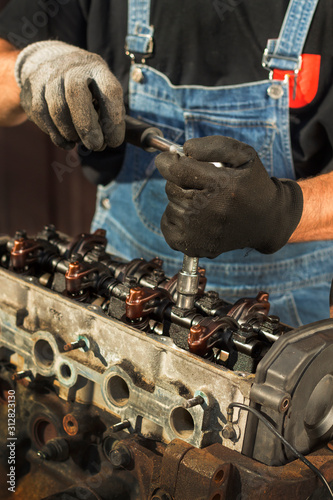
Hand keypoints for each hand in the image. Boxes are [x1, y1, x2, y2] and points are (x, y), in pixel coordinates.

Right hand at [15, 41, 124, 150]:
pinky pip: (43, 117)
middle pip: (76, 95)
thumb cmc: (84, 85)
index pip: (110, 91)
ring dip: (71, 132)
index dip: (114, 120)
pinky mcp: (33, 91)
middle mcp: (72, 69)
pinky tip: (67, 142)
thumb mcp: (100, 88)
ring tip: (79, 141)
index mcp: (96, 68)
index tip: (114, 141)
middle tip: (95, 146)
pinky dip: (57, 135)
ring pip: (57, 109)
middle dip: (87, 127)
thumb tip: (103, 142)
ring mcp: (49, 78)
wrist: (45, 61)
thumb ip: (105, 113)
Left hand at [155, 136, 302, 257]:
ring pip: (170, 206)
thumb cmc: (250, 183)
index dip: (168, 161)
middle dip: (180, 181)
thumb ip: (213, 145)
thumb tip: (185, 150)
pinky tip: (195, 216)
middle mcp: (210, 210)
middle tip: (199, 184)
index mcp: (222, 185)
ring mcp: (201, 232)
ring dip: (181, 201)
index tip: (169, 159)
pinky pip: (167, 226)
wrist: (266, 220)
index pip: (176, 170)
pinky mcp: (195, 247)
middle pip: (171, 187)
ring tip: (203, 202)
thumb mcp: (242, 155)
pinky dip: (175, 219)